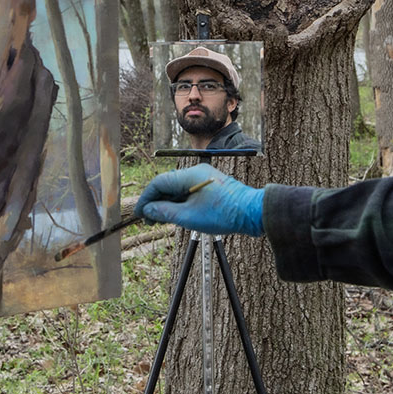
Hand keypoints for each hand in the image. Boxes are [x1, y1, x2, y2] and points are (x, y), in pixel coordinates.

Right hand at [135, 163, 263, 235]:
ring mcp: (203, 178)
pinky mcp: (210, 186)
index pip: (158, 183)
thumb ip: (165, 213)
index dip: (146, 199)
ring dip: (168, 204)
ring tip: (161, 221)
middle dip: (156, 202)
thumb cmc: (224, 214)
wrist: (252, 213)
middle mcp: (195, 172)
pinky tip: (176, 216)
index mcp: (189, 175)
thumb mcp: (189, 217)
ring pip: (178, 189)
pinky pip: (188, 191)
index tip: (140, 214)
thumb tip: (148, 210)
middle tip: (150, 220)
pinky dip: (180, 202)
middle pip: (167, 185)